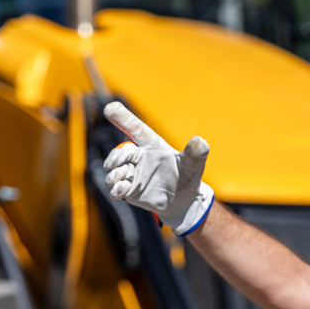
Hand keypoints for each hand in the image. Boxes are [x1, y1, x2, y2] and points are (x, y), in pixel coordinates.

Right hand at [102, 101, 214, 234]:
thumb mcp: (193, 165)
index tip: (109, 108)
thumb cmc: (188, 176)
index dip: (123, 118)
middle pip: (121, 152)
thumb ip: (195, 153)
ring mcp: (132, 173)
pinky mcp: (129, 190)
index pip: (136, 129)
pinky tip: (120, 191)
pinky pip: (116, 188)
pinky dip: (115, 189)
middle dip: (116, 156)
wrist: (183, 200)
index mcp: (152, 145)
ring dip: (113, 174)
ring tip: (119, 179)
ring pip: (114, 170)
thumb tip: (200, 141)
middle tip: (115, 163)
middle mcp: (138, 157)